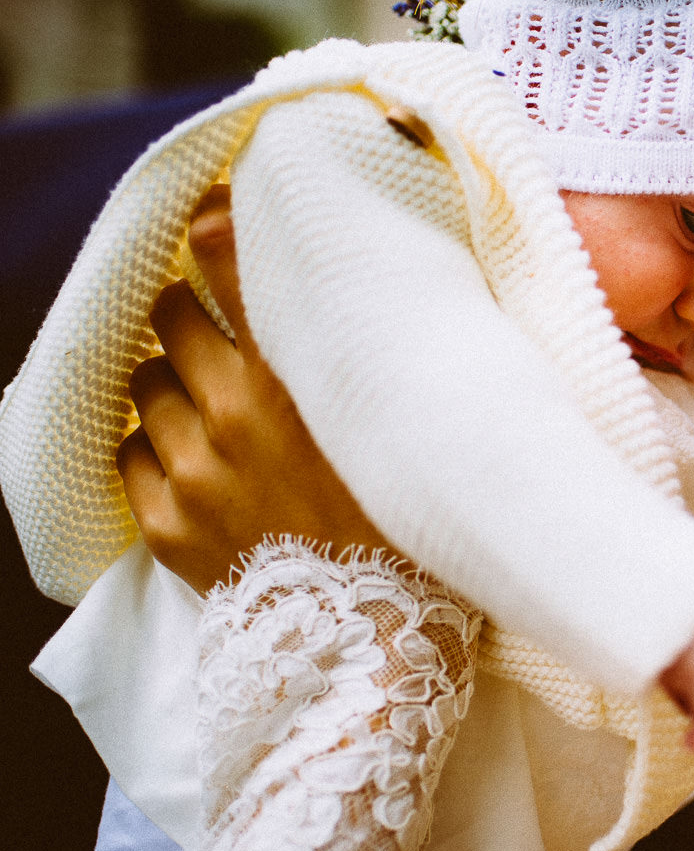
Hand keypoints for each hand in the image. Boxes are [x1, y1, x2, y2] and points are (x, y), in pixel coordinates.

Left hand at [117, 184, 387, 593]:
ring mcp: (195, 469)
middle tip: (205, 319)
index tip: (212, 213)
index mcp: (301, 379)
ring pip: (143, 383)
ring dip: (167, 379)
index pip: (230, 264)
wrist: (377, 637)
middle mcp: (236, 412)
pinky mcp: (168, 524)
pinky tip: (185, 452)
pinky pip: (127, 453)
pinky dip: (149, 444)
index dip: (214, 227)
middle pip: (167, 316)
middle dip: (181, 308)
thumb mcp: (401, 422)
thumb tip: (348, 289)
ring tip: (201, 397)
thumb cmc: (410, 525)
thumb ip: (365, 352)